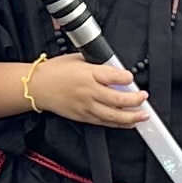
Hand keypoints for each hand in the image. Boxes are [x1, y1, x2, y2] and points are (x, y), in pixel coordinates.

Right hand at [31, 55, 151, 131]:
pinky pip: (104, 122)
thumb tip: (114, 69)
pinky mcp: (83, 117)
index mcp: (88, 74)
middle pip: (118, 99)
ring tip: (143, 116)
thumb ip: (97, 64)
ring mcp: (86, 106)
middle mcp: (89, 91)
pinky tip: (128, 123)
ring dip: (131, 116)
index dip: (126, 78)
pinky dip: (118, 124)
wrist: (38, 87)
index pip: (113, 76)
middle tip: (144, 97)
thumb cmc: (55, 71)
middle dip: (135, 100)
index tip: (132, 78)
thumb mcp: (77, 59)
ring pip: (114, 115)